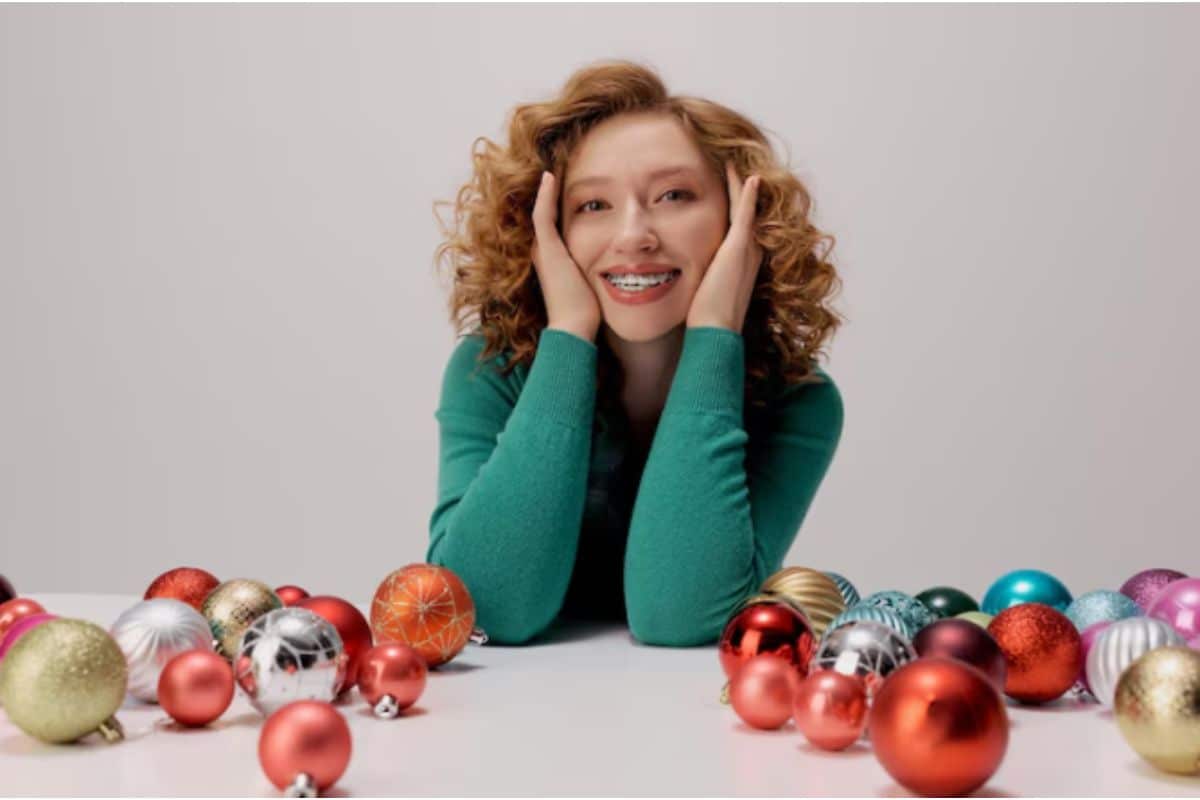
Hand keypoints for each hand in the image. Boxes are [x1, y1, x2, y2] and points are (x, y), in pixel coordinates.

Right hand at [530, 171, 601, 341]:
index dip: (563, 206)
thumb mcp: (596, 285)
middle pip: (546, 214)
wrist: (575, 329)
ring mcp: (543, 249)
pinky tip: (550, 176)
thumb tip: (626, 267)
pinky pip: (542, 215)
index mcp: (554, 259)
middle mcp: (544, 252)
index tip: (578, 189)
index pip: (556, 225)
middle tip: (560, 170)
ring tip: (555, 168)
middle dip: (553, 194)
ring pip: (541, 211)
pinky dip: (545, 196)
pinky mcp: (546, 249)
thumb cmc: (589, 313)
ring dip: (548, 190)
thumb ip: (603, 272)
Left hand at [685, 161, 764, 333]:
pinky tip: (746, 174)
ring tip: (733, 161)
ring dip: (741, 184)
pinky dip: (746, 193)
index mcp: (740, 262)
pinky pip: (745, 212)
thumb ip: (697, 279)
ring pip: (747, 206)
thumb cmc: (705, 319)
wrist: (714, 331)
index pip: (738, 225)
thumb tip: (675, 276)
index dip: (733, 205)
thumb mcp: (702, 292)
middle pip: (746, 211)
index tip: (721, 188)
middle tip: (731, 164)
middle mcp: (749, 252)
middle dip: (740, 188)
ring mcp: (746, 248)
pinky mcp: (739, 247)